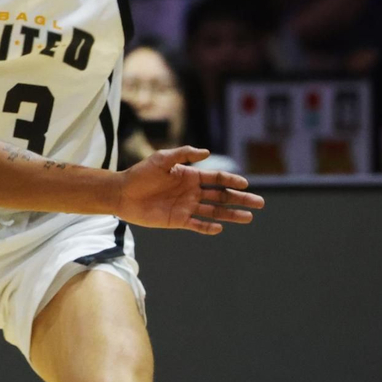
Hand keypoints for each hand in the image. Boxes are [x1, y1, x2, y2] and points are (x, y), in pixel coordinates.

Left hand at [115, 146, 263, 233]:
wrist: (122, 193)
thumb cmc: (141, 173)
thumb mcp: (162, 158)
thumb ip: (183, 154)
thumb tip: (207, 152)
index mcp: (190, 175)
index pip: (217, 178)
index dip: (232, 181)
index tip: (246, 184)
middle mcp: (192, 192)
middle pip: (221, 196)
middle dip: (240, 199)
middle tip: (259, 203)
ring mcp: (186, 207)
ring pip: (214, 212)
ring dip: (231, 214)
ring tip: (248, 218)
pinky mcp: (178, 220)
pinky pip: (197, 225)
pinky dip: (208, 227)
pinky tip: (220, 228)